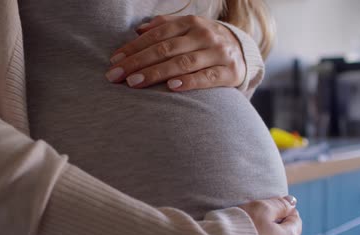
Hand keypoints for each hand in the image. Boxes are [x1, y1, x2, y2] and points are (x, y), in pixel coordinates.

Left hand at [105, 15, 246, 91]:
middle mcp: (205, 35)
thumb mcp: (189, 29)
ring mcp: (218, 53)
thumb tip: (138, 30)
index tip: (114, 61)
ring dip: (156, 73)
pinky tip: (171, 87)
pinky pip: (207, 78)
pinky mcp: (230, 73)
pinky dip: (189, 82)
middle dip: (138, 62)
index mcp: (191, 23)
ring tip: (134, 82)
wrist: (245, 52)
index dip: (134, 48)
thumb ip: (165, 26)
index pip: (157, 35)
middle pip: (165, 49)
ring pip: (182, 63)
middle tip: (116, 76)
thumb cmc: (206, 43)